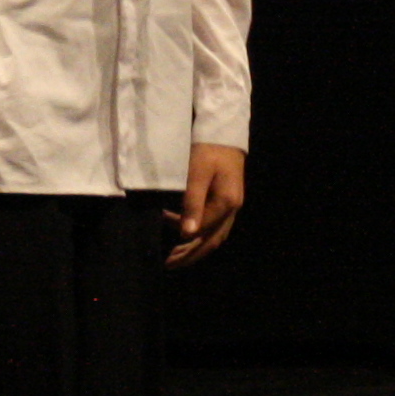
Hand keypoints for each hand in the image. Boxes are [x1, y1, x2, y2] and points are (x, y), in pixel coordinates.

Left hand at [166, 144, 246, 268]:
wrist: (223, 131)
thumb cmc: (208, 149)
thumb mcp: (197, 173)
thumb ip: (192, 203)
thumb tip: (186, 234)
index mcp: (226, 204)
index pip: (203, 231)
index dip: (182, 237)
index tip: (161, 236)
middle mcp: (232, 209)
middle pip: (212, 241)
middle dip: (190, 255)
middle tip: (168, 264)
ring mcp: (232, 206)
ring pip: (215, 236)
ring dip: (195, 248)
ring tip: (175, 256)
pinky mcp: (227, 201)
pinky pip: (215, 226)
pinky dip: (200, 235)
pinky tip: (185, 235)